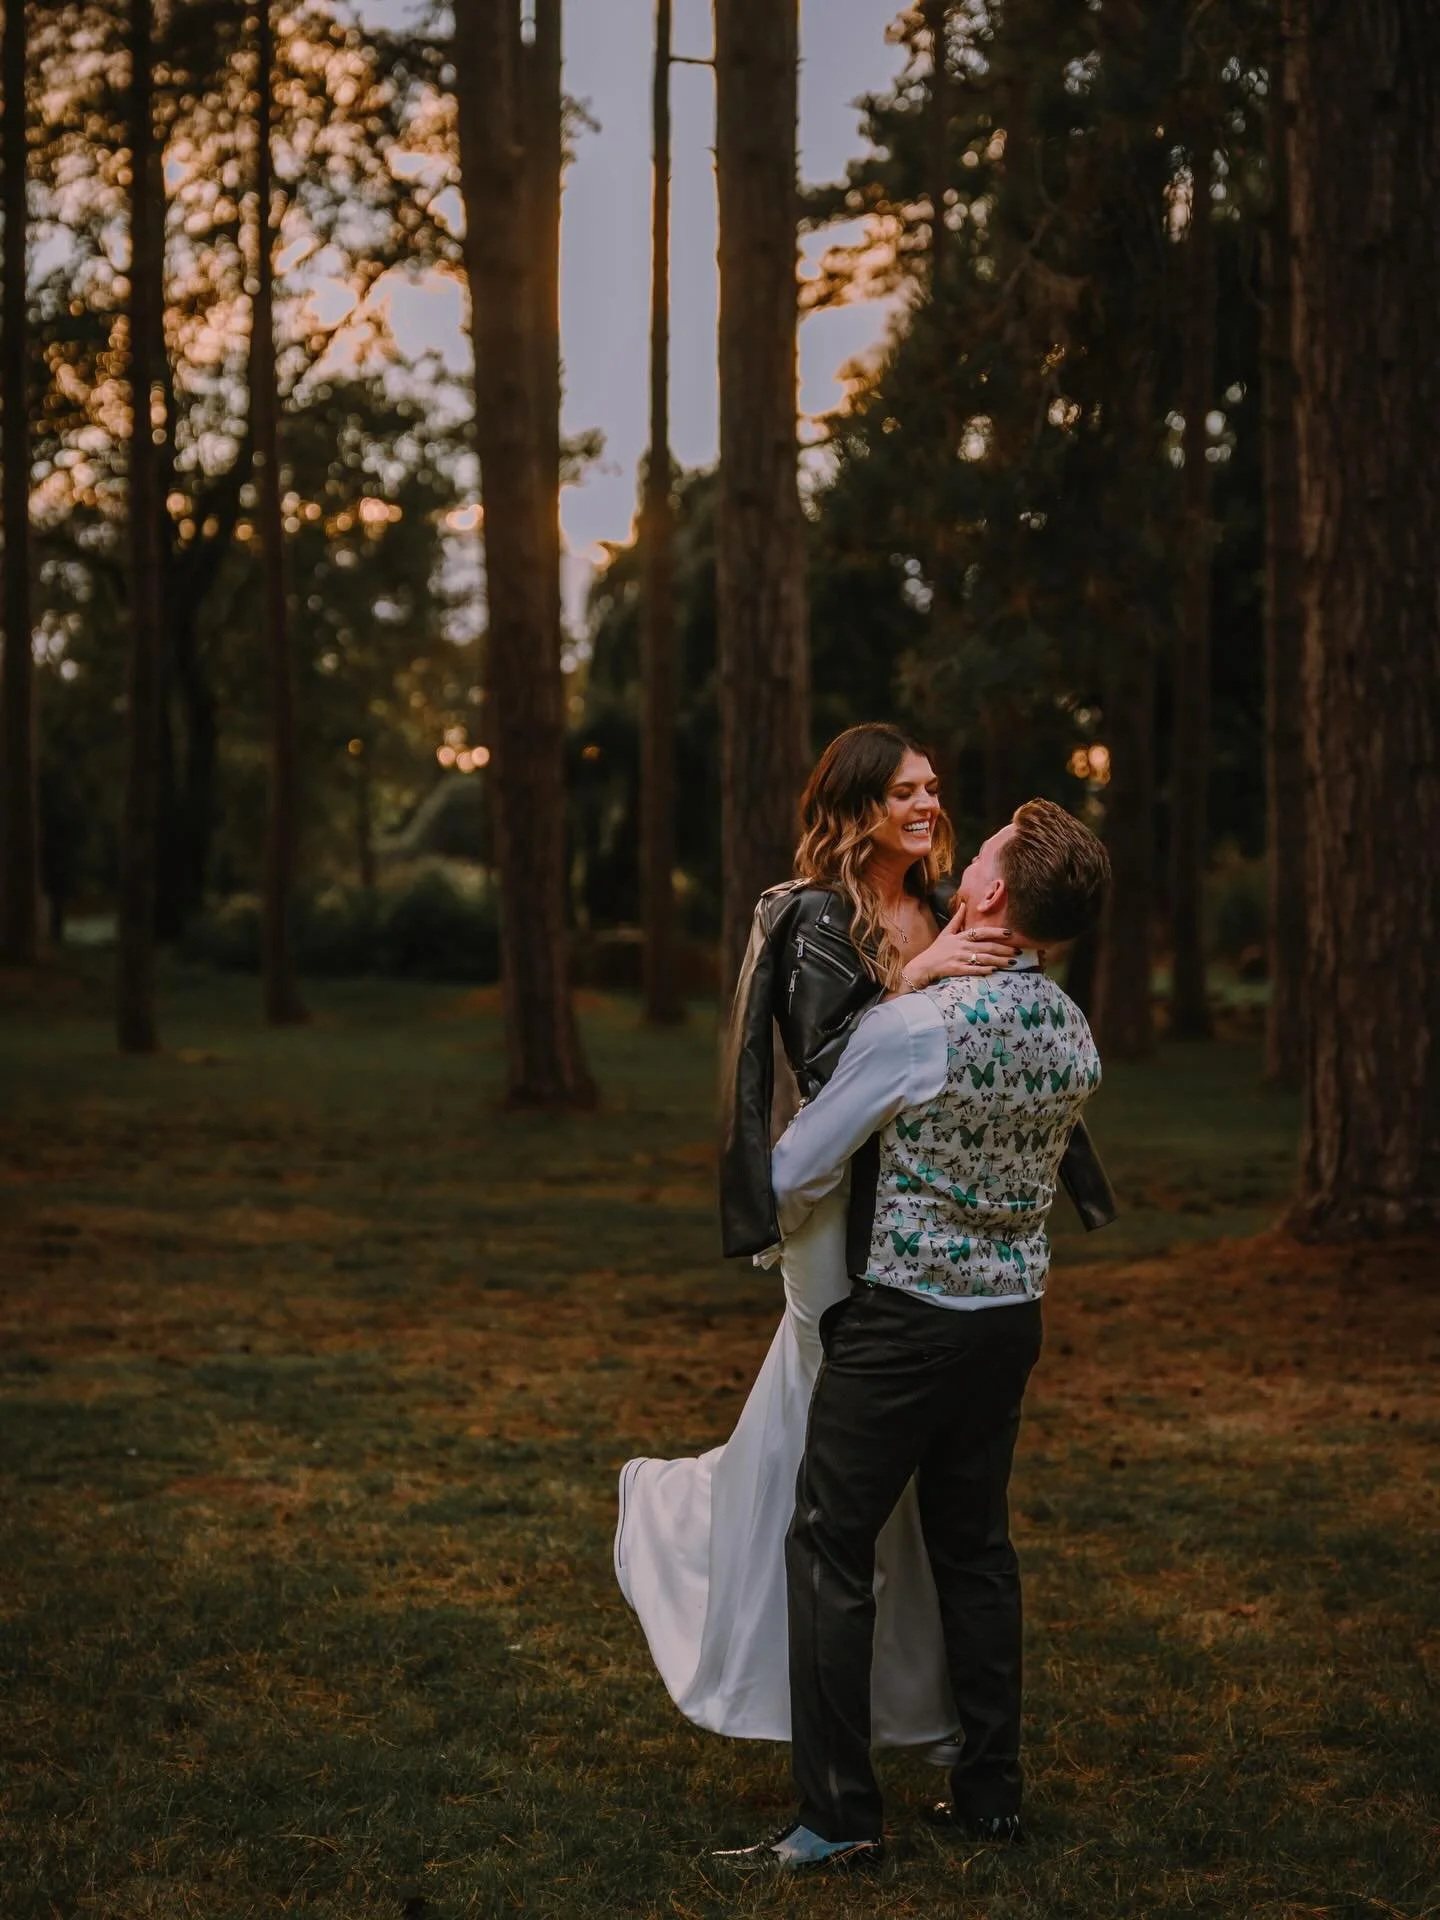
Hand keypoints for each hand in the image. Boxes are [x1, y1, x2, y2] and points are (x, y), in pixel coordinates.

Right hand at [902, 908, 1020, 989]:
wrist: (924, 965)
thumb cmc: (937, 949)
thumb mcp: (946, 932)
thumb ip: (957, 919)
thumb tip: (963, 904)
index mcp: (961, 937)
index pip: (981, 932)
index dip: (996, 932)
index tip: (1009, 933)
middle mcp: (962, 947)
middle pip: (987, 947)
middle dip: (1004, 949)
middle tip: (1018, 951)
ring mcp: (960, 959)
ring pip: (984, 959)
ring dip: (999, 961)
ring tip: (1012, 962)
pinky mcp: (957, 970)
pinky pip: (974, 970)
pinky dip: (984, 970)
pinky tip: (995, 970)